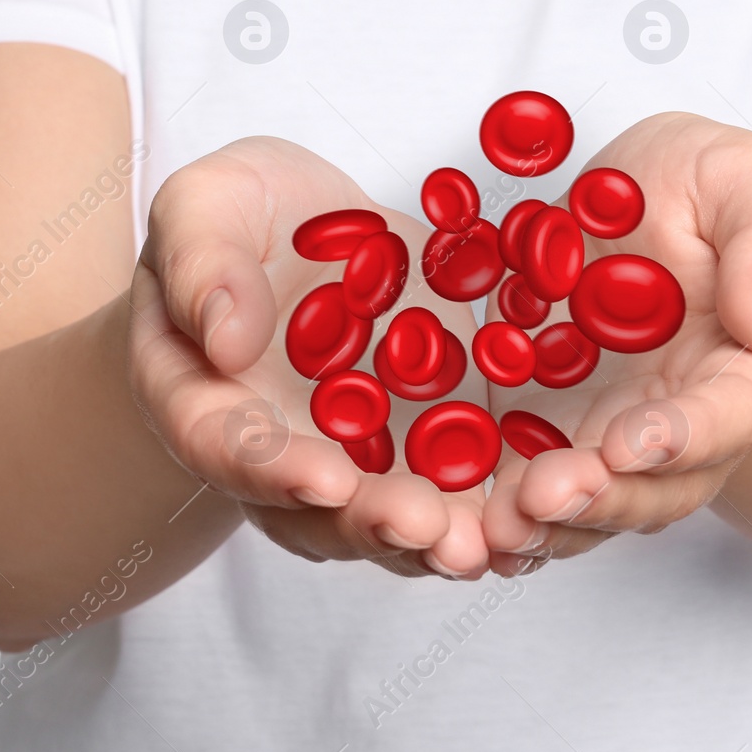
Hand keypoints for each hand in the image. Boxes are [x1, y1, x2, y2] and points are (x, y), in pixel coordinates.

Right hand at [128, 137, 490, 578]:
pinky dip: (500, 499)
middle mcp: (282, 451)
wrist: (298, 228)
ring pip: (394, 515)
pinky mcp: (430, 432)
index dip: (272, 469)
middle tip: (428, 528)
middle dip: (377, 522)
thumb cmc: (232, 217)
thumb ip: (203, 267)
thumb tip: (226, 341)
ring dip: (443, 535)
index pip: (225, 447)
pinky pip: (462, 479)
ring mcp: (360, 452)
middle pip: (318, 509)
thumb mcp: (203, 208)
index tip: (323, 477)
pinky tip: (548, 502)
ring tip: (493, 542)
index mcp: (205, 401)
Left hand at [482, 114, 751, 572]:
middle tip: (541, 497)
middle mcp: (689, 424)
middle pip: (658, 487)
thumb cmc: (706, 188)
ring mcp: (618, 437)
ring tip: (492, 528)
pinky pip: (532, 488)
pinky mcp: (554, 433)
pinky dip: (499, 513)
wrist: (642, 202)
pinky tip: (457, 531)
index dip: (684, 436)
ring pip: (593, 506)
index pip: (731, 415)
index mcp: (751, 366)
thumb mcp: (746, 179)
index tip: (633, 445)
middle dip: (600, 500)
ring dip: (545, 526)